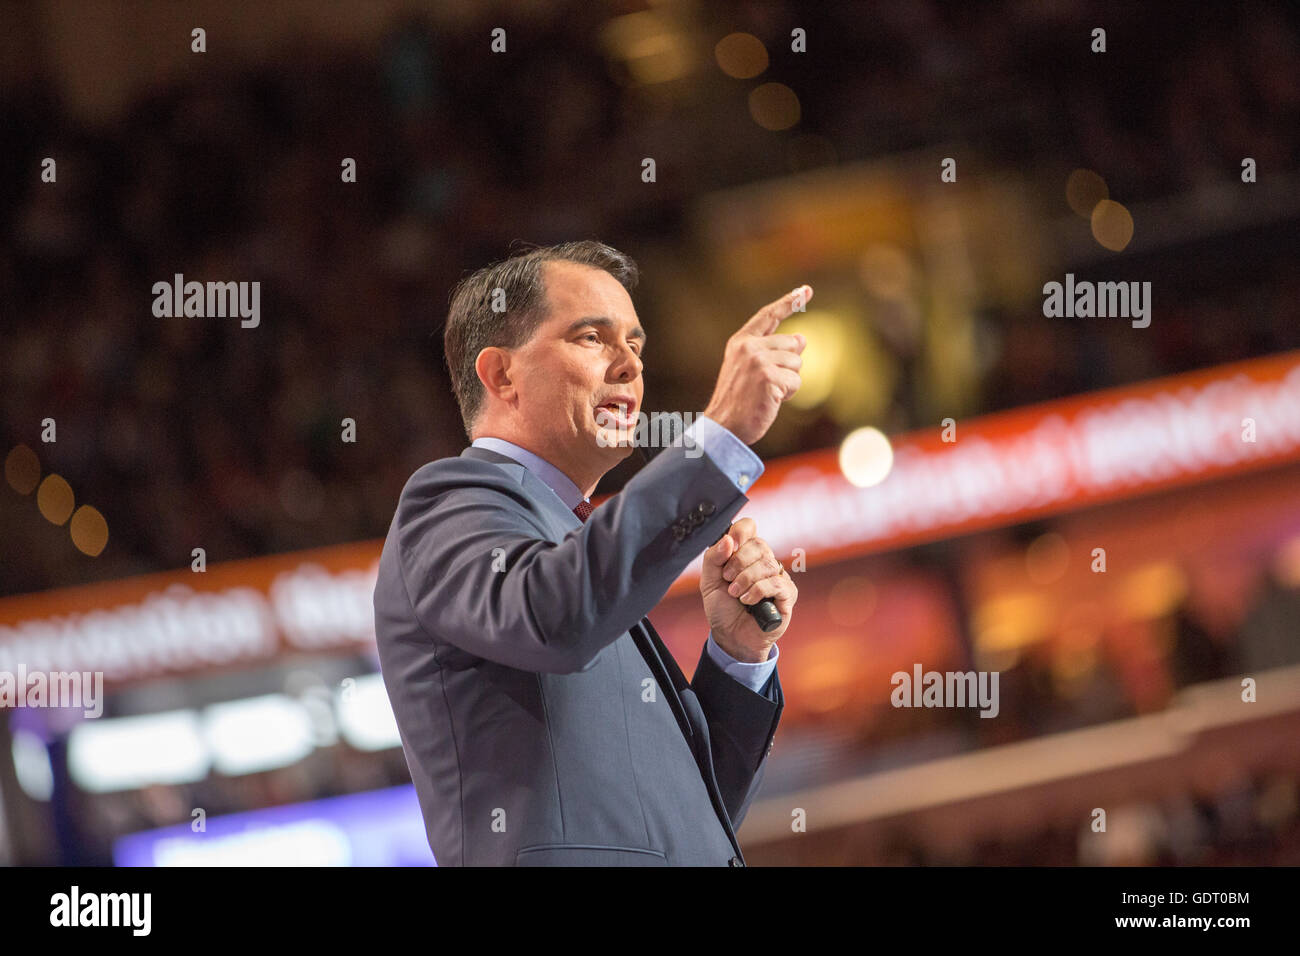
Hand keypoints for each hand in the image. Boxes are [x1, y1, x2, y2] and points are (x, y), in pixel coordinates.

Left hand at [700, 517, 796, 662]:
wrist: (731, 636)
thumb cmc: (723, 608)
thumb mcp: (709, 581)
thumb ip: (713, 558)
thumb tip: (727, 539)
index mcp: (745, 553)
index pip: (749, 527)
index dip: (740, 532)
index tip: (728, 547)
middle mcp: (764, 561)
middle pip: (759, 544)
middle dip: (738, 561)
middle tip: (727, 578)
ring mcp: (777, 576)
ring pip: (767, 563)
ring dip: (745, 579)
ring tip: (735, 594)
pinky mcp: (787, 594)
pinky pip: (775, 583)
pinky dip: (757, 591)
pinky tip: (747, 601)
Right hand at [702, 285, 811, 444]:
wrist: (724, 427)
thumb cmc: (739, 401)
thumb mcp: (752, 370)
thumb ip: (773, 352)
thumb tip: (803, 339)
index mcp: (740, 342)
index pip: (769, 316)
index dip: (788, 302)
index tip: (806, 290)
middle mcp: (748, 347)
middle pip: (792, 344)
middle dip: (790, 365)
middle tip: (768, 384)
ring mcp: (758, 361)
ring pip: (797, 364)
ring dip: (789, 382)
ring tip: (767, 393)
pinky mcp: (768, 377)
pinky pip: (796, 382)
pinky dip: (788, 394)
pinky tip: (771, 400)